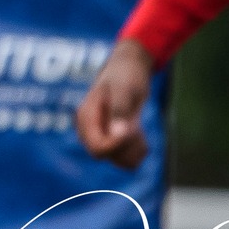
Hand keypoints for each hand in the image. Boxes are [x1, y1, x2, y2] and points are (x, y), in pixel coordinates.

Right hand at [75, 38, 154, 167]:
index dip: (117, 146)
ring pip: (117, 160)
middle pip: (106, 156)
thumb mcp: (124, 88)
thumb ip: (120, 109)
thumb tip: (118, 134)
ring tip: (140, 130)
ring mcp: (101, 135)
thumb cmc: (125, 74)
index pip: (97, 148)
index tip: (132, 128)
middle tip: (136, 125)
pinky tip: (142, 137)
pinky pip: (124, 159)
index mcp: (86, 117)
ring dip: (133, 149)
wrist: (129, 68)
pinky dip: (136, 152)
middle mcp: (90, 129)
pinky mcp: (113, 140)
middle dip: (126, 146)